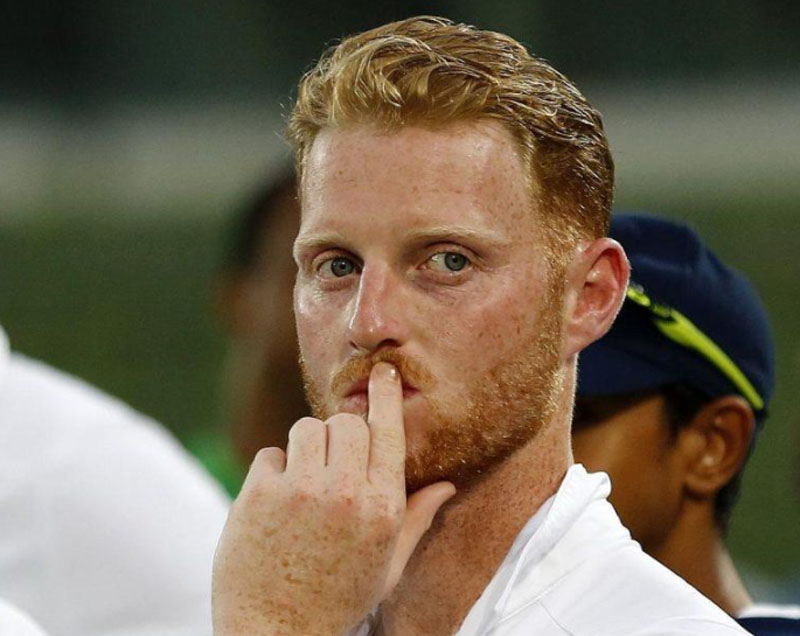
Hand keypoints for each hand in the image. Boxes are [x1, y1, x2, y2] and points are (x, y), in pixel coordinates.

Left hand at [212, 362, 455, 635]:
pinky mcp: (260, 494)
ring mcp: (301, 491)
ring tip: (303, 484)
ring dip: (305, 448)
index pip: (388, 432)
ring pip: (306, 428)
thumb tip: (446, 487)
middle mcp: (346, 493)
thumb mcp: (388, 566)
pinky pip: (270, 454)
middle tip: (332, 462)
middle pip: (345, 422)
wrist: (276, 635)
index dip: (384, 397)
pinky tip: (275, 506)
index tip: (382, 372)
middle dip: (339, 434)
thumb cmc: (337, 600)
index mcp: (382, 508)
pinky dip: (273, 472)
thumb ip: (416, 520)